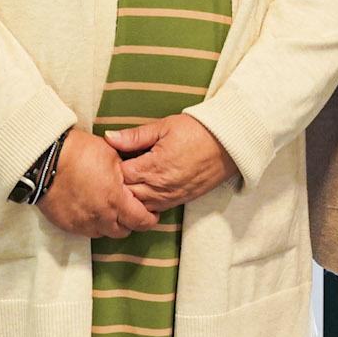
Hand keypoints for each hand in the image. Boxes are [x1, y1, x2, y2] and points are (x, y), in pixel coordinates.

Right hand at [36, 128, 157, 238]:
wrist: (46, 159)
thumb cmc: (79, 153)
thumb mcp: (112, 155)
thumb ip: (127, 172)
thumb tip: (136, 178)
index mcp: (116, 200)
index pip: (141, 221)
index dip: (150, 218)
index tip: (151, 213)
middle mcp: (101, 217)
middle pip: (124, 231)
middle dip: (130, 222)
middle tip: (130, 209)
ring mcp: (83, 223)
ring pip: (105, 233)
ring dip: (111, 224)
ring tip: (109, 209)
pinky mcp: (68, 225)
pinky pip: (87, 231)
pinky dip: (93, 224)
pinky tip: (91, 209)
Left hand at [105, 114, 238, 212]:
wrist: (228, 144)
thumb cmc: (197, 131)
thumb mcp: (164, 126)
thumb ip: (135, 136)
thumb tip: (109, 138)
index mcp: (154, 166)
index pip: (121, 175)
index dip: (112, 168)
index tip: (110, 160)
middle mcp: (160, 187)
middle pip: (127, 195)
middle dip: (118, 185)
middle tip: (113, 174)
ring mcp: (170, 197)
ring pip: (139, 206)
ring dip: (130, 197)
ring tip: (126, 183)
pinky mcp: (180, 200)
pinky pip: (155, 210)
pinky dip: (145, 203)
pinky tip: (142, 192)